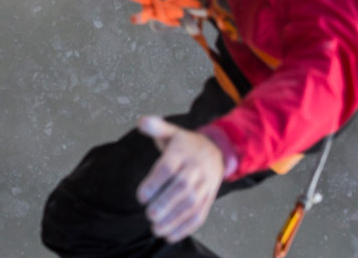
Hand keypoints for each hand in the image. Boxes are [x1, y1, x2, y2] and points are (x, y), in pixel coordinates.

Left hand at [136, 116, 223, 243]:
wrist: (216, 150)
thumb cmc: (185, 143)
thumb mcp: (171, 131)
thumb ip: (156, 127)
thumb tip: (142, 122)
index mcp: (182, 152)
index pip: (168, 168)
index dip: (155, 182)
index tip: (141, 197)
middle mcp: (195, 169)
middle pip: (182, 188)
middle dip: (166, 203)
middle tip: (149, 215)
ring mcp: (205, 185)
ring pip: (192, 205)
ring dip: (174, 219)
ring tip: (156, 229)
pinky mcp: (209, 198)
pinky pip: (200, 215)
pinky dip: (186, 228)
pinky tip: (170, 235)